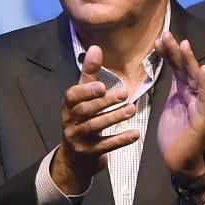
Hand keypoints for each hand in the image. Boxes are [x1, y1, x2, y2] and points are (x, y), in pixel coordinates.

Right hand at [51, 45, 138, 194]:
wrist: (75, 157)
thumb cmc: (82, 118)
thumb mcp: (83, 97)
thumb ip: (90, 74)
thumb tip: (95, 47)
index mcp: (69, 105)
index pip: (73, 96)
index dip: (86, 91)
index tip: (101, 85)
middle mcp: (70, 121)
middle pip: (86, 110)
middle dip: (104, 102)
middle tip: (124, 93)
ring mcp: (78, 138)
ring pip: (95, 126)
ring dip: (114, 117)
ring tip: (132, 109)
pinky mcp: (89, 153)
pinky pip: (105, 146)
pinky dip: (120, 140)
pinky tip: (136, 134)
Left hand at [155, 32, 204, 189]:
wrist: (181, 161)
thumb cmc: (174, 136)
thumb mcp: (168, 108)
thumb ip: (169, 90)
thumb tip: (164, 72)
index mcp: (182, 92)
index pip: (175, 68)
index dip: (168, 54)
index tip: (158, 40)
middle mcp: (192, 94)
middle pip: (185, 68)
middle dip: (176, 52)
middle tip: (166, 34)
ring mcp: (199, 104)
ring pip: (195, 78)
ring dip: (189, 61)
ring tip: (184, 44)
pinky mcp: (203, 116)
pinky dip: (204, 83)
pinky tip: (204, 69)